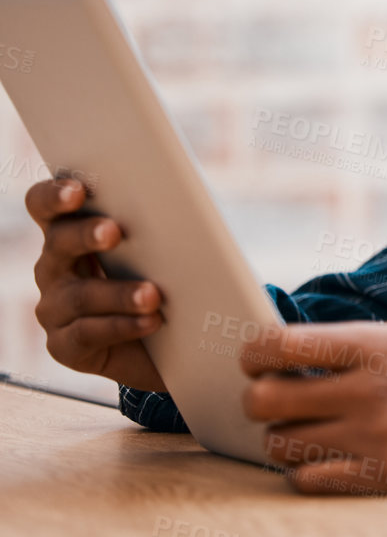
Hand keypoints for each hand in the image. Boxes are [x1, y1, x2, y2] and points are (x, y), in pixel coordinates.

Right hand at [28, 177, 166, 392]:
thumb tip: (191, 203)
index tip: (77, 190)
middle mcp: (54, 267)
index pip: (46, 205)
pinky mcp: (65, 346)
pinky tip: (150, 322)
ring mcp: (55, 308)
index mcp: (72, 233)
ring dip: (118, 292)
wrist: (174, 345)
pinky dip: (122, 326)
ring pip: (79, 295)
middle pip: (57, 242)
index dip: (54, 195)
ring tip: (153, 295)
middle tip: (114, 231)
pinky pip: (86, 334)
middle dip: (86, 234)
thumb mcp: (167, 250)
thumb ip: (164, 224)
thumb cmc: (170, 284)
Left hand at [238, 301, 386, 503]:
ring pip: (282, 444)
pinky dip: (305, 471)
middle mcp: (373, 390)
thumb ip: (381, 326)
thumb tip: (331, 338)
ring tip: (302, 430)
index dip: (252, 353)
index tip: (254, 359)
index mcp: (382, 344)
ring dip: (283, 437)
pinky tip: (323, 459)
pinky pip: (311, 480)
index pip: (282, 345)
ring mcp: (380, 437)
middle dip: (258, 399)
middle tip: (273, 399)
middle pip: (266, 400)